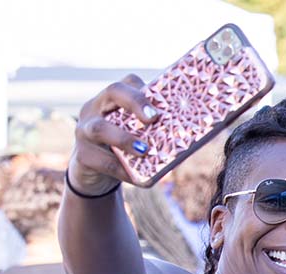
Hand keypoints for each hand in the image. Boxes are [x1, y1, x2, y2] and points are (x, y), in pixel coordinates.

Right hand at [68, 75, 160, 194]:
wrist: (95, 175)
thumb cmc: (124, 149)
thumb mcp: (139, 136)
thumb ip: (158, 130)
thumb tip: (204, 134)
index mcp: (112, 100)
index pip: (126, 83)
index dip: (142, 90)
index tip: (160, 107)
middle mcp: (95, 109)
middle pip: (112, 92)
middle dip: (135, 102)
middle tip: (153, 118)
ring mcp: (84, 131)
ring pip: (98, 128)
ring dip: (123, 138)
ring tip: (144, 150)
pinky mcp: (82, 156)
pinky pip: (101, 161)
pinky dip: (121, 170)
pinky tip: (137, 178)